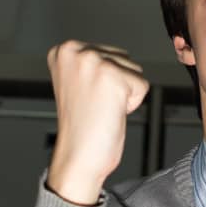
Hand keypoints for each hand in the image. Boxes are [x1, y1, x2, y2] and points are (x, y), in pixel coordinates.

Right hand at [45, 41, 149, 204]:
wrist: (78, 156)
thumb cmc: (81, 126)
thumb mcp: (78, 82)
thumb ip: (92, 64)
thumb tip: (118, 55)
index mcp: (63, 50)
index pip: (109, 53)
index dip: (105, 80)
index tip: (87, 97)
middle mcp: (75, 51)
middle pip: (123, 58)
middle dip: (117, 85)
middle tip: (95, 105)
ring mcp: (94, 62)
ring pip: (134, 70)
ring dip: (124, 93)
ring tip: (101, 108)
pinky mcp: (113, 77)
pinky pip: (142, 86)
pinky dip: (132, 104)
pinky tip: (110, 113)